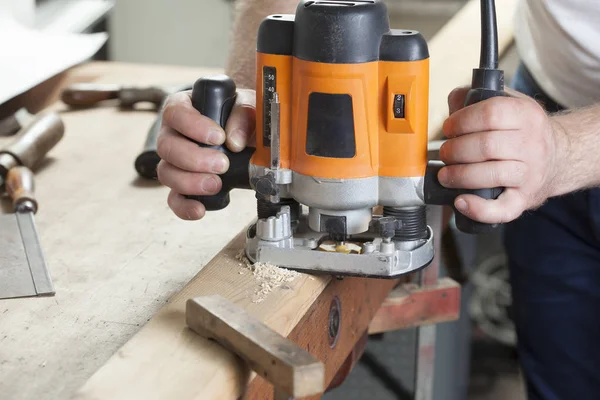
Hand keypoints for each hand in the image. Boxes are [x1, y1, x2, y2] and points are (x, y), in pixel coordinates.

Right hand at [156, 89, 255, 219]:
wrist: (248, 134)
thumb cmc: (241, 115)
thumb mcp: (247, 105)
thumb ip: (243, 115)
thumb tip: (234, 141)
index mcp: (183, 108)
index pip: (174, 113)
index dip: (192, 126)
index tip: (218, 137)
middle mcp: (173, 134)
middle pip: (166, 147)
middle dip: (193, 159)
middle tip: (221, 164)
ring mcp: (175, 161)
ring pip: (166, 173)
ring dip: (189, 182)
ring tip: (215, 184)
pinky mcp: (182, 184)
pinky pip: (174, 197)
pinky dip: (184, 206)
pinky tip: (199, 209)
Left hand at [438, 87, 566, 223]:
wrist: (559, 159)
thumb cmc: (523, 133)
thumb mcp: (509, 106)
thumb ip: (479, 100)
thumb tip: (455, 100)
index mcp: (526, 115)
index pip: (491, 113)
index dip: (462, 121)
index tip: (449, 128)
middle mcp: (532, 144)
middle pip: (486, 145)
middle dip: (455, 150)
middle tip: (445, 153)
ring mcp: (531, 174)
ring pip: (491, 174)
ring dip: (459, 175)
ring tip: (446, 174)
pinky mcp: (525, 199)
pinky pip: (502, 209)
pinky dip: (478, 209)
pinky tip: (461, 202)